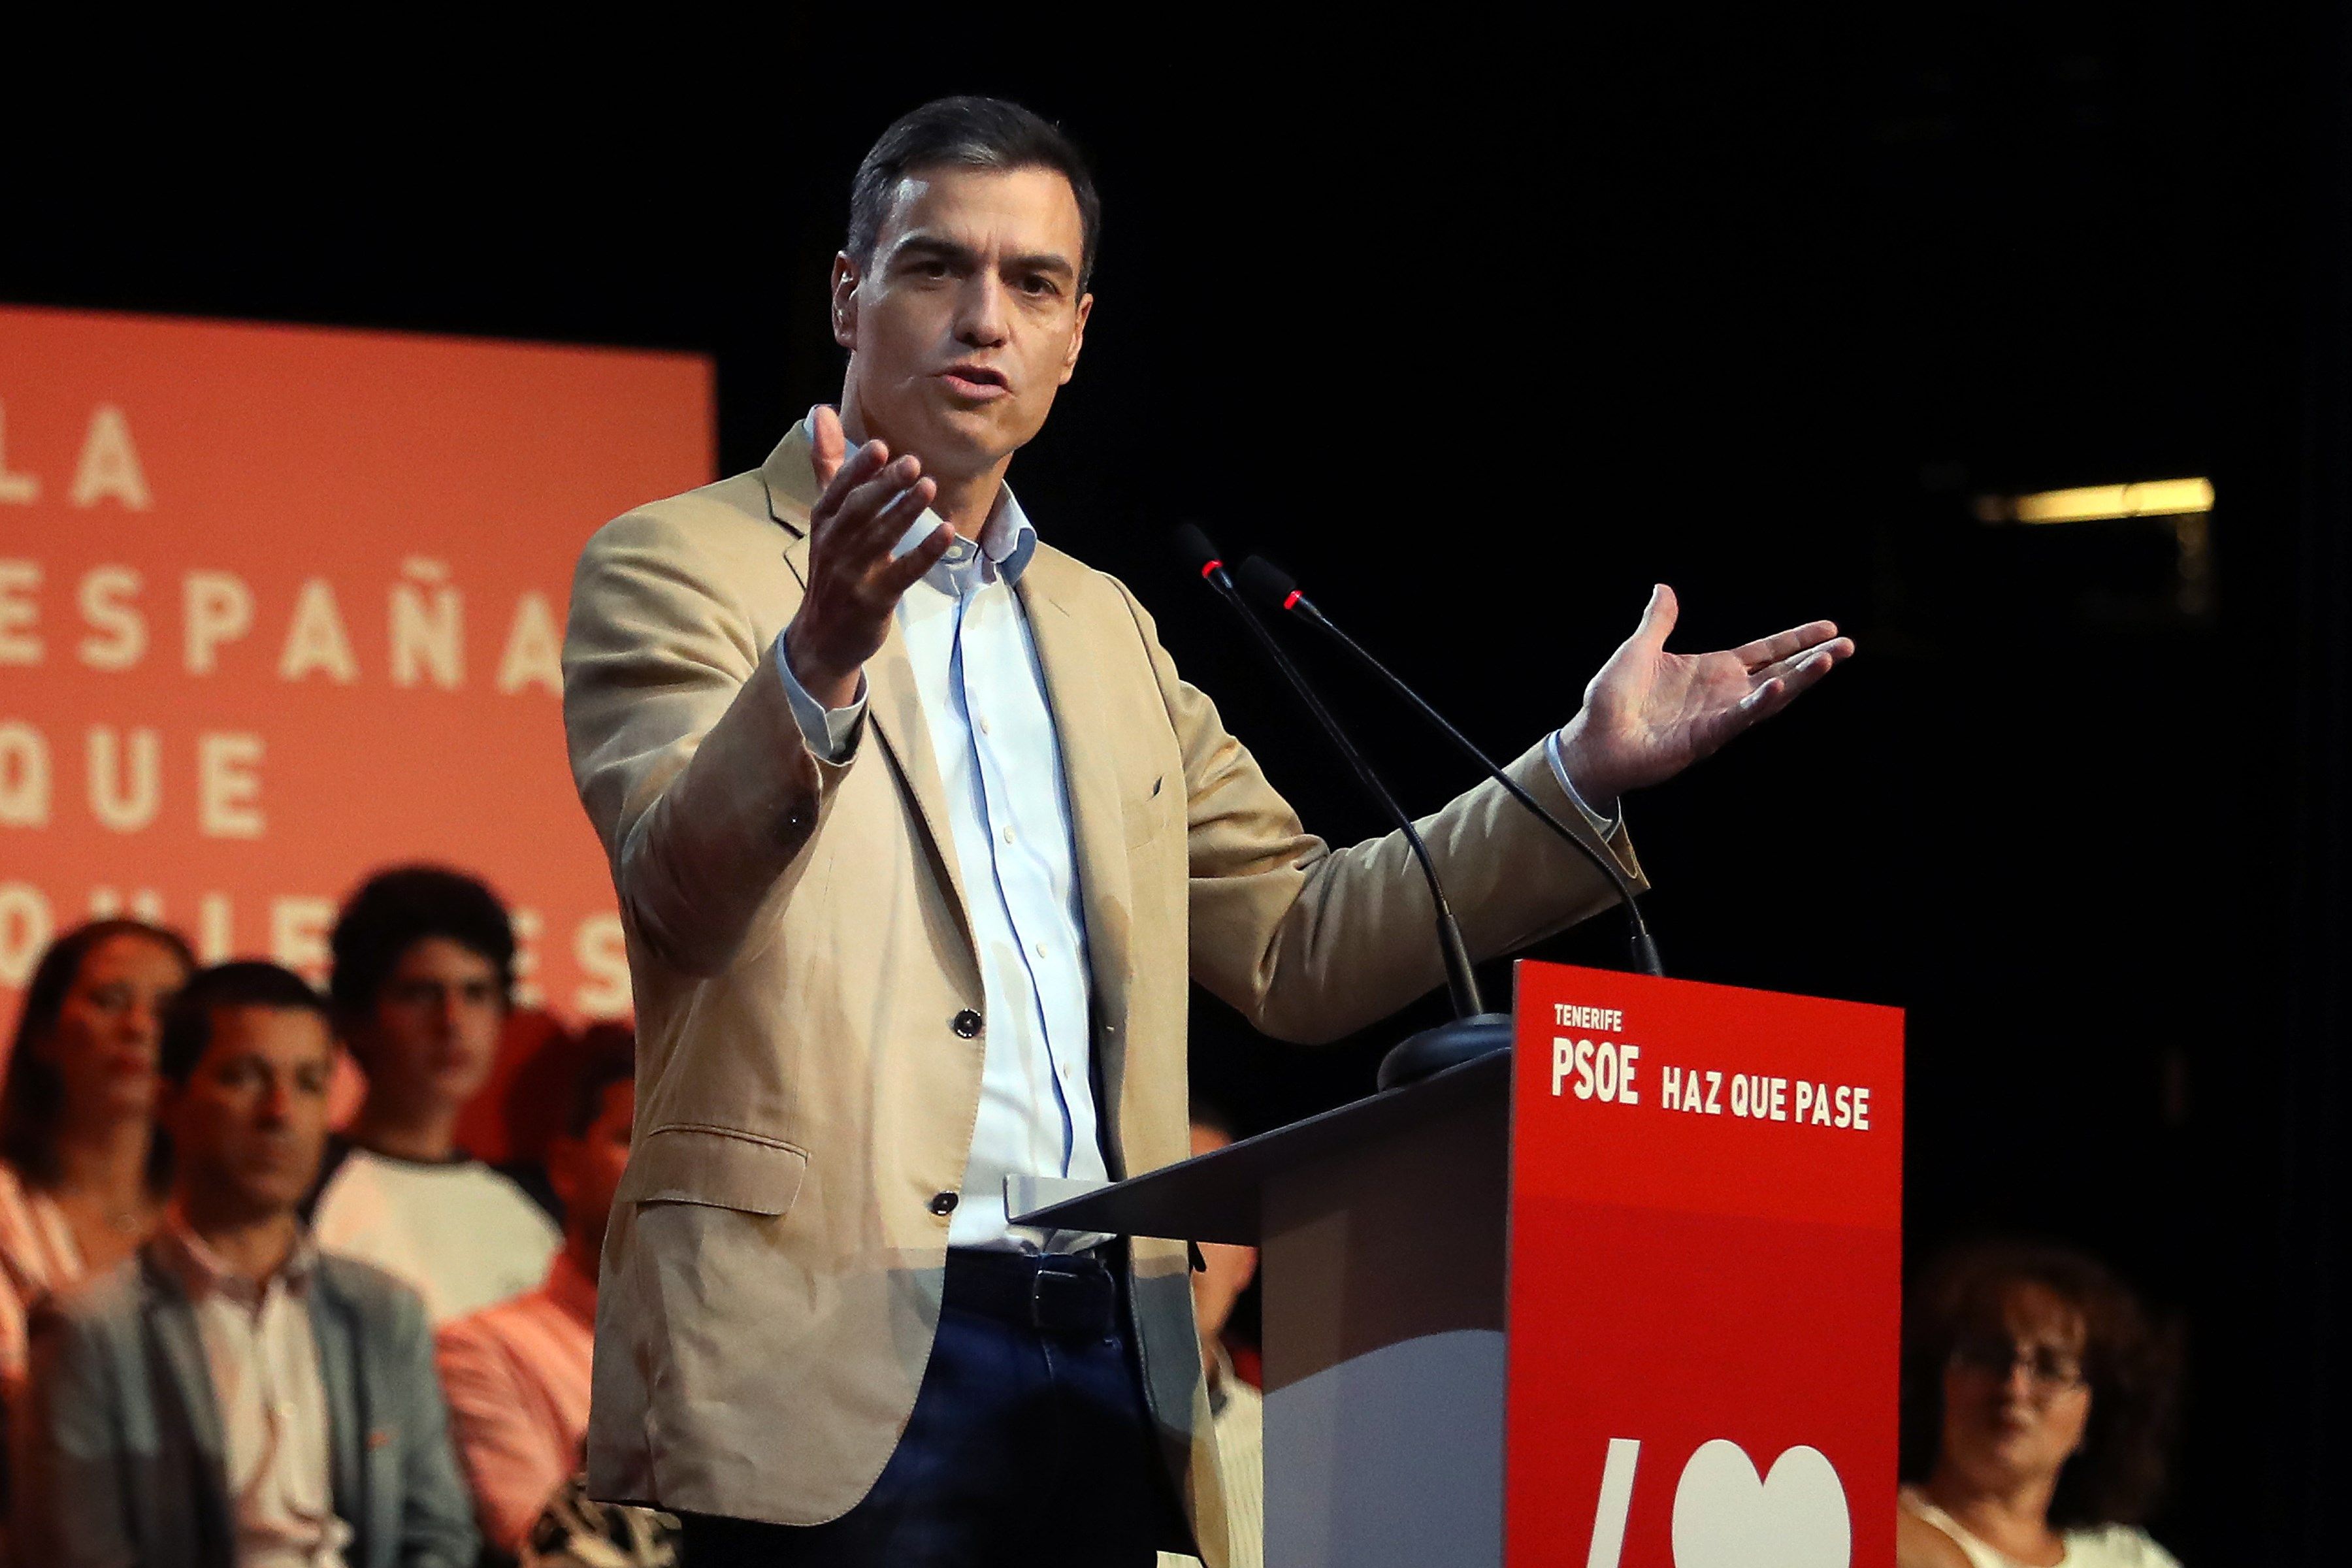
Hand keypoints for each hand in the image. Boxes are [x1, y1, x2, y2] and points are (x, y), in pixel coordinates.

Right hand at [783, 406, 952, 707]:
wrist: (822, 636)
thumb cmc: (832, 566)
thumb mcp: (825, 516)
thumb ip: (829, 465)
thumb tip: (822, 411)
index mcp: (824, 521)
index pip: (838, 491)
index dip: (857, 470)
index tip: (879, 448)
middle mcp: (835, 544)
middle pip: (859, 511)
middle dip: (884, 487)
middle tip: (912, 463)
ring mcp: (854, 573)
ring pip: (880, 538)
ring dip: (905, 513)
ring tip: (929, 487)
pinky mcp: (876, 599)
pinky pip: (904, 572)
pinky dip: (925, 552)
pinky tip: (947, 532)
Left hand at [1557, 585, 1852, 808]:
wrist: (1591, 741)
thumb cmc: (1611, 700)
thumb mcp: (1638, 650)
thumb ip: (1658, 622)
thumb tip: (1664, 588)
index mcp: (1712, 671)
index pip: (1765, 651)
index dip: (1795, 639)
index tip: (1829, 627)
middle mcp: (1723, 694)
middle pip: (1780, 671)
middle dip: (1814, 659)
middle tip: (1849, 644)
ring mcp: (1718, 717)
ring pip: (1770, 696)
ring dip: (1800, 679)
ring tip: (1830, 660)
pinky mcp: (1705, 737)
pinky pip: (1739, 719)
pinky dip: (1759, 703)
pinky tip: (1779, 685)